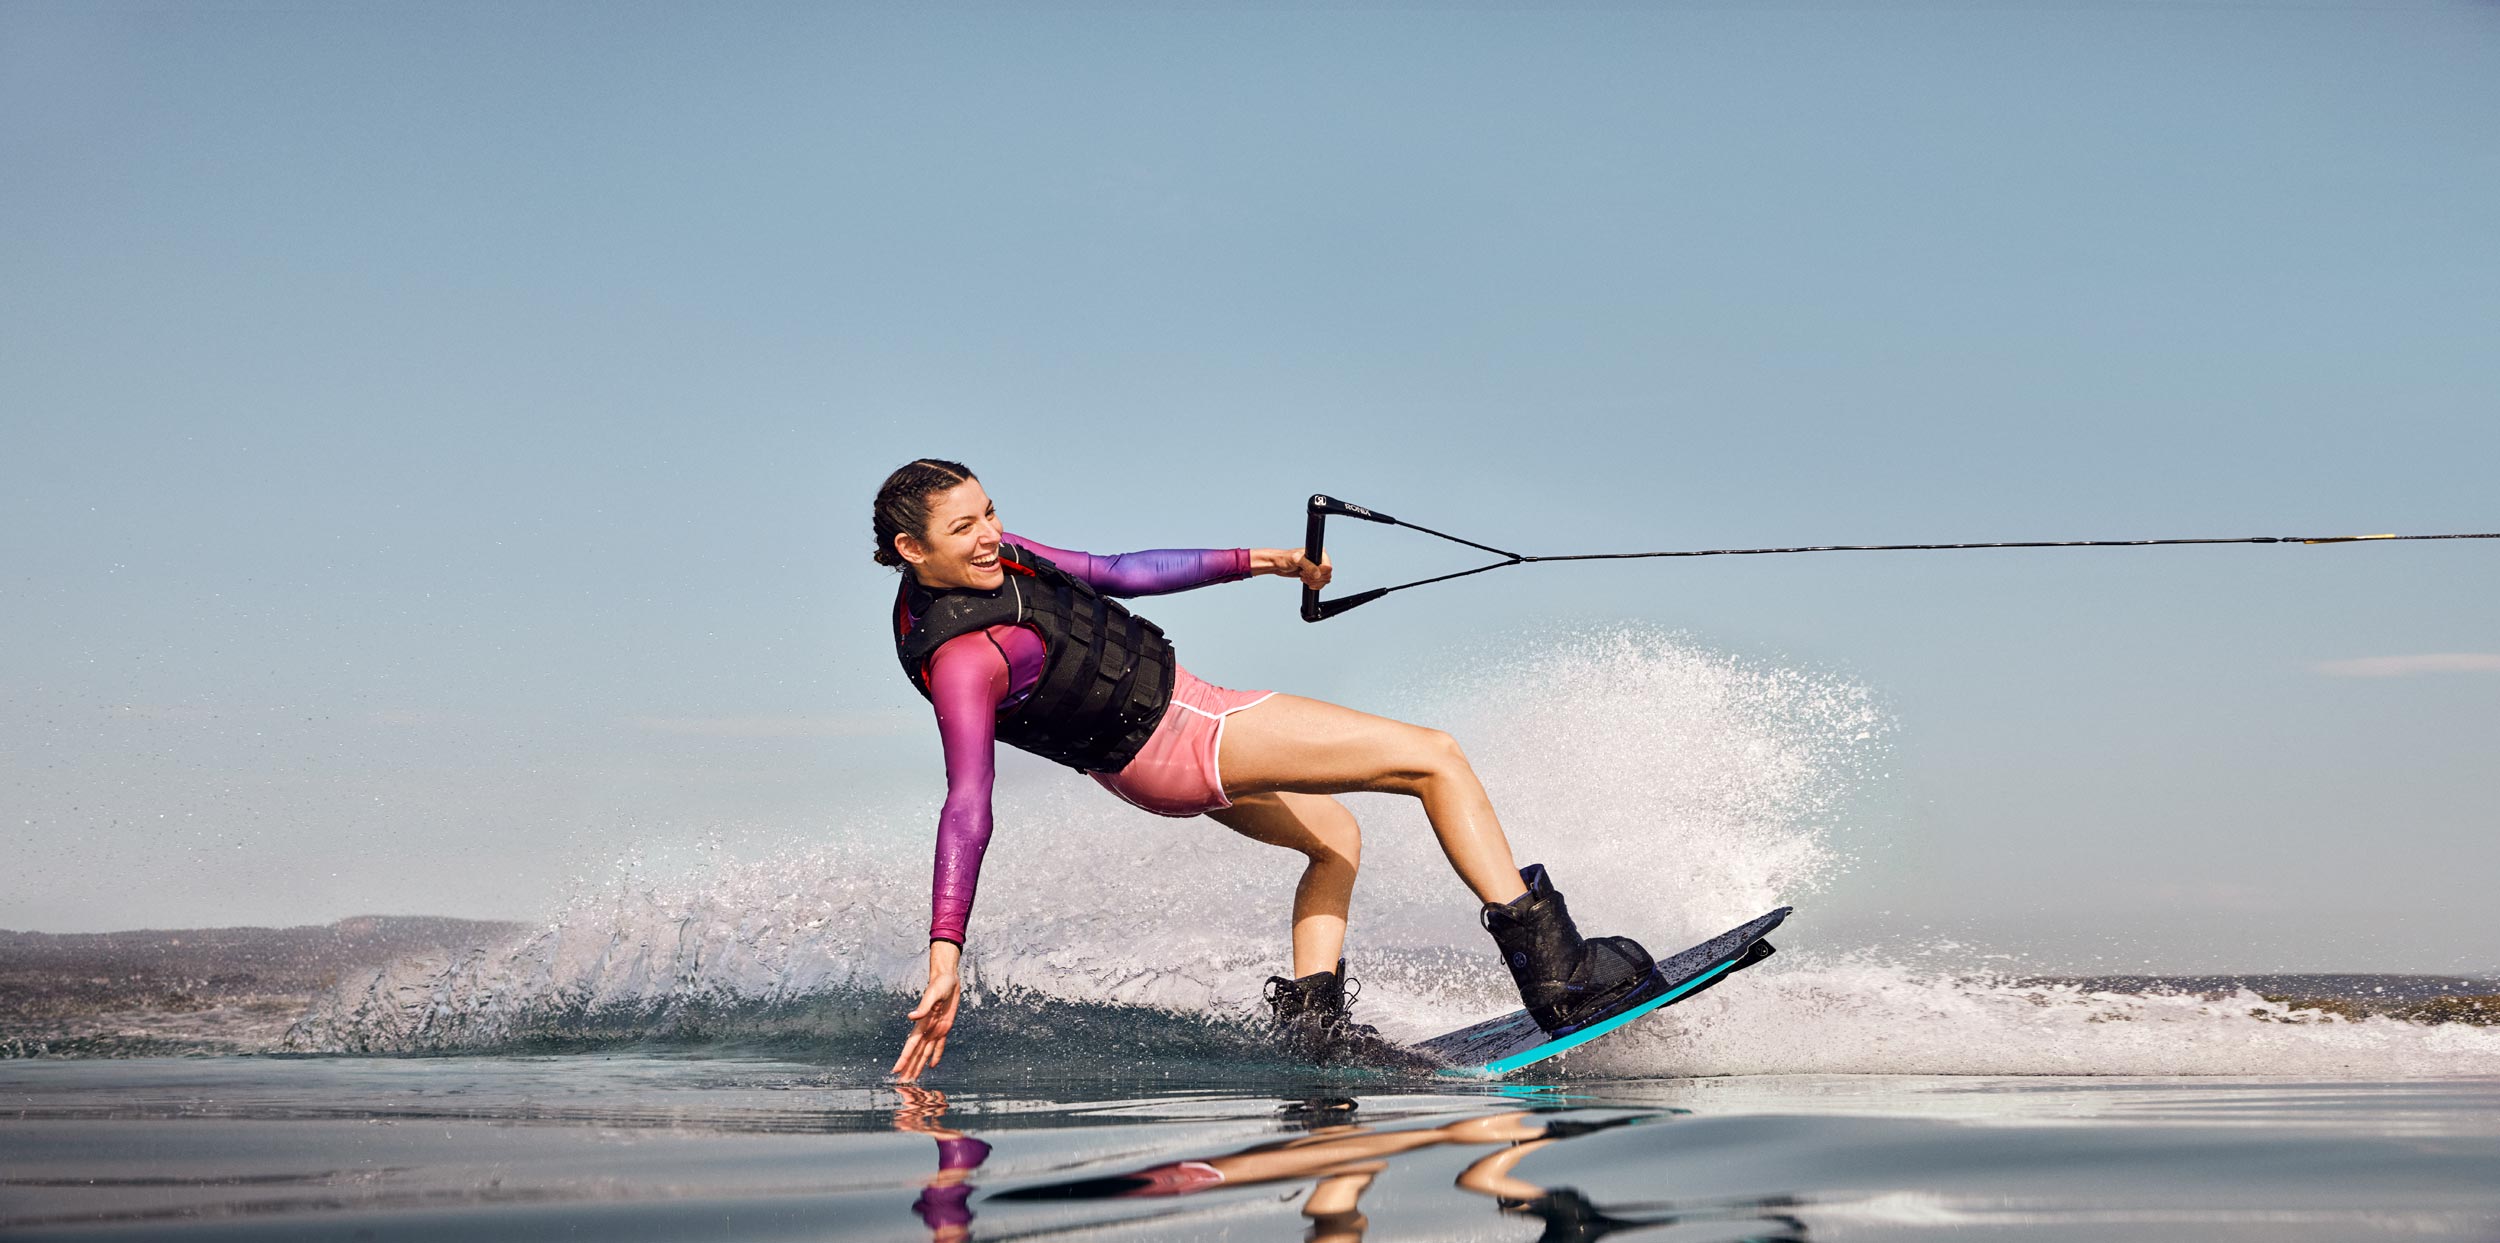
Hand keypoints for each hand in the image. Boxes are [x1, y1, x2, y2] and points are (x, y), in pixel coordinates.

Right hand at [893, 944, 962, 1080]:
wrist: (948, 979)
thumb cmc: (939, 985)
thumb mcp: (933, 994)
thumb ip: (923, 1007)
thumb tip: (911, 1017)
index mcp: (922, 1024)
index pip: (911, 1046)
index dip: (904, 1059)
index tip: (895, 1071)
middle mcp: (926, 1030)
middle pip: (916, 1053)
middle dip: (910, 1068)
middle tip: (903, 1083)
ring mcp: (935, 1030)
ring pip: (926, 1053)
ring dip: (919, 1065)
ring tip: (914, 1078)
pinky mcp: (944, 1028)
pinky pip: (940, 1046)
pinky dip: (936, 1056)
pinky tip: (932, 1066)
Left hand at [1253, 548, 1333, 590]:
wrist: (1277, 565)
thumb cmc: (1284, 558)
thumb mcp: (1296, 560)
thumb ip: (1308, 566)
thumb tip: (1318, 574)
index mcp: (1319, 553)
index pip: (1328, 567)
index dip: (1319, 572)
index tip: (1307, 571)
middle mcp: (1320, 560)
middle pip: (1327, 575)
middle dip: (1315, 578)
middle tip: (1303, 574)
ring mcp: (1317, 568)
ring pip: (1325, 580)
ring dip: (1313, 582)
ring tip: (1303, 577)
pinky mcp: (1313, 575)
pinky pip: (1321, 584)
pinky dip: (1314, 585)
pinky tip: (1305, 581)